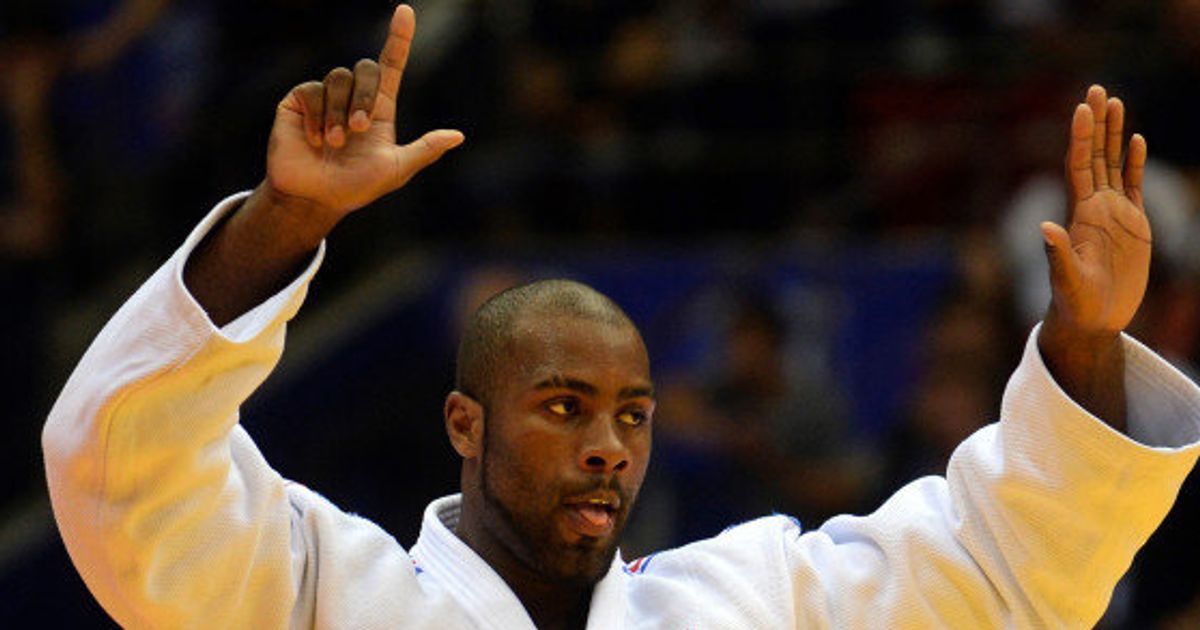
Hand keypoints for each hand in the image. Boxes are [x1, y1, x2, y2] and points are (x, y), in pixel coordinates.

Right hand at [266, 4, 463, 219]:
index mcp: (379, 108)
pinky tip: (315, 140)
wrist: (314, 199)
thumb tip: (458, 136)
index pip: (391, 65)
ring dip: (339, 114)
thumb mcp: (395, 170)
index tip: (406, 12)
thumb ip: (424, 150)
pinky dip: (317, 117)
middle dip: (364, 98)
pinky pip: (312, 91)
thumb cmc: (355, 187)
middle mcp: (353, 98)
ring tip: (334, 143)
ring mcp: (325, 97)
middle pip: (365, 69)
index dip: (399, 38)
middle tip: (358, 130)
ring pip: (338, 79)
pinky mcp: (298, 101)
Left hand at [1041, 85, 1149, 338]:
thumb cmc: (1075, 304)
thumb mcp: (1066, 280)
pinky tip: (1136, 140)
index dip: (1080, 138)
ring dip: (1113, 133)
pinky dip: (1134, 162)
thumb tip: (1045, 227)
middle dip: (1095, 122)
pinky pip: (1132, 184)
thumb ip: (1057, 255)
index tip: (1080, 109)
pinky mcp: (1132, 224)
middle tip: (1096, 88)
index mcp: (1079, 214)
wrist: (1093, 320)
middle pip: (1094, 154)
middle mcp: (1094, 207)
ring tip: (1114, 101)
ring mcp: (1113, 213)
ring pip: (1112, 163)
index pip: (1078, 166)